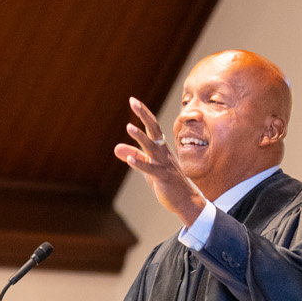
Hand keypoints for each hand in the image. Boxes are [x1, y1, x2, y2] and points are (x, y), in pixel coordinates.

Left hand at [114, 97, 206, 225]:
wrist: (185, 200)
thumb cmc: (167, 182)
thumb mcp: (149, 167)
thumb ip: (135, 156)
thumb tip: (116, 148)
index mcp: (160, 148)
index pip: (152, 127)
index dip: (143, 114)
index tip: (134, 100)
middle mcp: (163, 153)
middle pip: (154, 130)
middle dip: (144, 115)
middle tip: (134, 102)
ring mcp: (164, 165)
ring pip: (152, 148)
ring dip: (140, 137)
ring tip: (129, 127)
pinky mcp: (162, 178)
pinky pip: (150, 169)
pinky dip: (140, 164)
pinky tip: (129, 159)